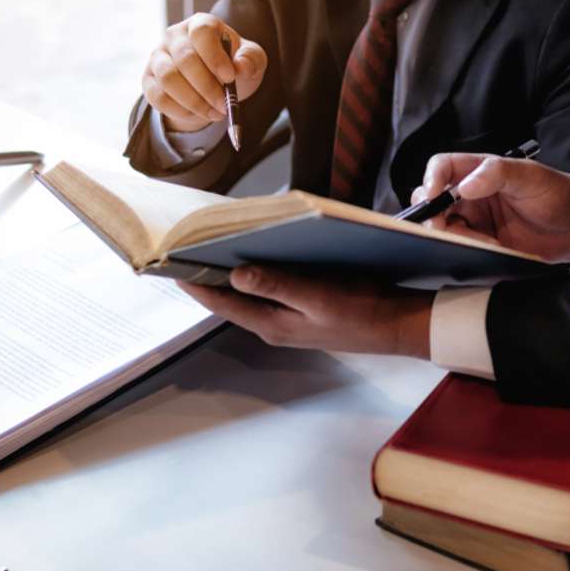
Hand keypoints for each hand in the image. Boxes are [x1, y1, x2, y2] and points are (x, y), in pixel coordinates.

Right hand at [141, 13, 267, 131]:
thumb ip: (251, 59)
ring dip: (194, 101)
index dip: (215, 57)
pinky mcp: (148, 79)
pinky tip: (197, 114)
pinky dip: (180, 110)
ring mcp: (158, 56)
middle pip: (185, 59)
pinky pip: (158, 97)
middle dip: (207, 87)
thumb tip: (241, 66)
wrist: (213, 85)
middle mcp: (174, 36)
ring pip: (168, 79)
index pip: (202, 32)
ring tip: (214, 112)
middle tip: (224, 105)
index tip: (229, 78)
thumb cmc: (232, 66)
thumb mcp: (250, 60)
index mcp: (201, 24)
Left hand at [179, 267, 432, 357]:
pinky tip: (258, 251)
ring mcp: (288, 318)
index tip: (171, 260)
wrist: (398, 325)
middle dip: (209, 274)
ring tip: (214, 244)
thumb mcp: (317, 298)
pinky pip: (270, 289)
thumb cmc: (362, 313)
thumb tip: (235, 274)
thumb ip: (277, 285)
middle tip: (188, 246)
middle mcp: (274, 324)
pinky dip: (258, 271)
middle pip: (230, 299)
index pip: (220, 302)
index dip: (194, 283)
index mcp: (272, 324)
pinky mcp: (303, 308)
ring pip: (249, 293)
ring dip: (232, 271)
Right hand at [413, 153, 569, 262]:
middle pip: (433, 202)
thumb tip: (464, 185)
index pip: (442, 168)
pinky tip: (492, 250)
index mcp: (479, 172)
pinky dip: (467, 253)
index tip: (432, 195)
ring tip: (484, 241)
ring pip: (444, 229)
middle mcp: (472, 196)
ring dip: (453, 238)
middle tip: (443, 228)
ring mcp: (476, 222)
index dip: (431, 179)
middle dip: (431, 215)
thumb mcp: (530, 176)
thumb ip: (497, 173)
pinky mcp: (483, 245)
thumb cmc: (559, 193)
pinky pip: (461, 250)